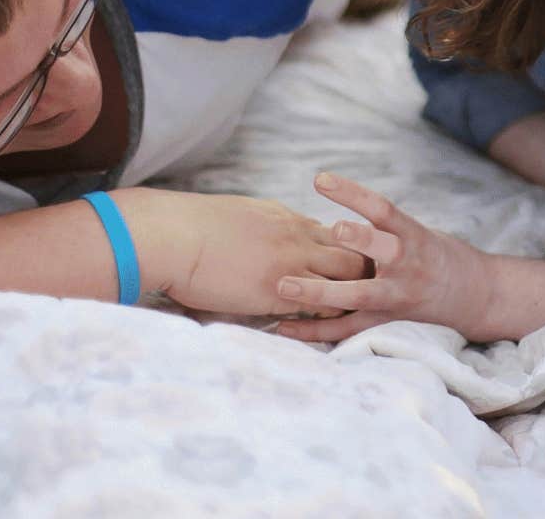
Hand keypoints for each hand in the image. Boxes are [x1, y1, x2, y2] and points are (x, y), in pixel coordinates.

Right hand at [120, 187, 368, 317]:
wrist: (172, 235)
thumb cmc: (190, 229)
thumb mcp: (236, 218)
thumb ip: (256, 229)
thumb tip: (255, 240)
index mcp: (283, 218)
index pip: (328, 232)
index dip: (341, 249)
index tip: (349, 264)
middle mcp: (296, 236)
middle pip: (350, 249)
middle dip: (364, 267)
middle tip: (373, 288)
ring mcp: (291, 262)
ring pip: (345, 275)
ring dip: (356, 291)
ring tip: (365, 309)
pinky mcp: (279, 290)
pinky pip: (322, 302)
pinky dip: (333, 314)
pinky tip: (335, 325)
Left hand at [272, 173, 497, 343]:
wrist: (474, 295)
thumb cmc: (435, 255)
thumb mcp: (416, 231)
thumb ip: (381, 226)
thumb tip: (327, 217)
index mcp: (413, 235)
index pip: (382, 208)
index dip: (353, 193)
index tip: (321, 179)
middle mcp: (406, 265)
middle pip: (382, 250)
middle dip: (356, 239)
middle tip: (328, 229)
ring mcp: (396, 297)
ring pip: (359, 295)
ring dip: (319, 293)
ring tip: (285, 286)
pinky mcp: (385, 321)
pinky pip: (347, 329)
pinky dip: (315, 330)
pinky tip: (284, 327)